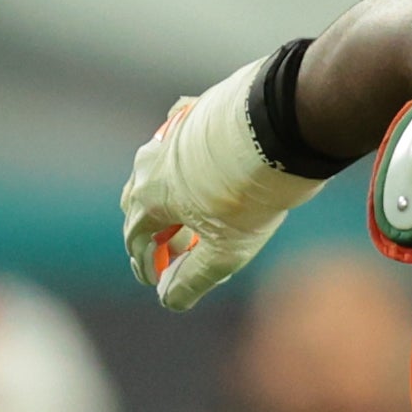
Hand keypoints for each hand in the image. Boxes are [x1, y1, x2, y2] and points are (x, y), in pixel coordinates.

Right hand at [120, 71, 324, 311]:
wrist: (276, 131)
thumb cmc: (248, 196)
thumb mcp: (224, 251)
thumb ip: (193, 279)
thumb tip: (169, 300)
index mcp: (150, 197)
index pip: (135, 236)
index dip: (143, 262)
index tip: (154, 279)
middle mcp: (151, 162)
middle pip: (138, 200)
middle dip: (148, 228)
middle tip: (162, 248)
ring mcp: (172, 134)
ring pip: (156, 167)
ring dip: (164, 193)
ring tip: (180, 210)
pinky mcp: (196, 112)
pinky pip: (178, 136)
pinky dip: (182, 158)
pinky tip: (194, 160)